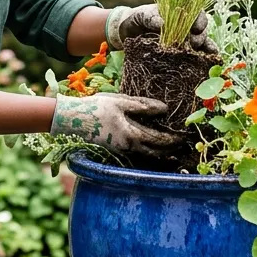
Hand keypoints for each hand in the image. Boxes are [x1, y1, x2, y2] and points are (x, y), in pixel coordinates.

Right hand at [50, 94, 175, 155]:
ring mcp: (120, 150)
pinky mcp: (114, 149)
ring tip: (171, 152)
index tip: (184, 136)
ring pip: (145, 155)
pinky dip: (146, 152)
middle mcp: (128, 147)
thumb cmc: (96, 108)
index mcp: (131, 135)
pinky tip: (149, 149)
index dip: (173, 139)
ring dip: (159, 154)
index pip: (158, 140)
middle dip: (169, 150)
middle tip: (181, 145)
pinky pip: (135, 154)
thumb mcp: (121, 102)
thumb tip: (164, 109)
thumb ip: (143, 106)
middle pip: (154, 152)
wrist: (72, 120)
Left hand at [105, 5, 217, 53]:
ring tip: (203, 57)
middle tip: (192, 44)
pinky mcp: (180, 54)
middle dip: (200, 37)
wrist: (127, 34)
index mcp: (179, 13)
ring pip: (202, 44)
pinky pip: (196, 56)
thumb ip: (150, 17)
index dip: (200, 20)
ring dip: (205, 50)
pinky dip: (204, 60)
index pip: (196, 13)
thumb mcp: (140, 15)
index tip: (195, 28)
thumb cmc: (136, 20)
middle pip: (201, 30)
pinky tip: (208, 65)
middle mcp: (185, 26)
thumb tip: (162, 23)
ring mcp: (184, 41)